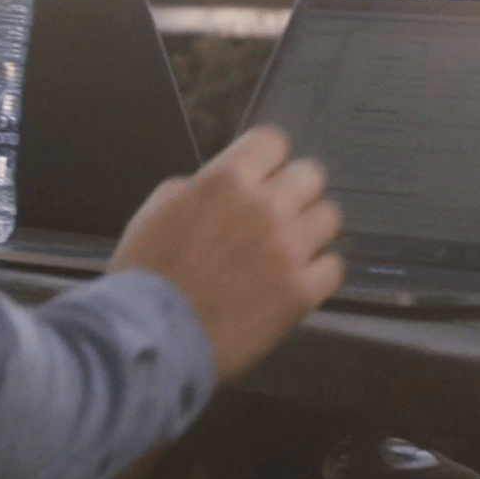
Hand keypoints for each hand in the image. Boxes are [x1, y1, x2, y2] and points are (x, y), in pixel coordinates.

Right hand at [109, 125, 342, 380]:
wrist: (150, 337)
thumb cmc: (145, 274)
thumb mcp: (158, 210)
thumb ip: (198, 189)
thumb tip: (220, 190)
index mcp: (227, 180)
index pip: (273, 141)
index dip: (267, 159)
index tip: (263, 175)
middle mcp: (266, 206)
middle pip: (311, 175)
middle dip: (295, 191)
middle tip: (280, 214)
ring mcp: (289, 249)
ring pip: (330, 218)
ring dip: (311, 230)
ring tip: (292, 250)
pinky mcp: (302, 291)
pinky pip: (334, 268)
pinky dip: (318, 273)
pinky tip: (298, 281)